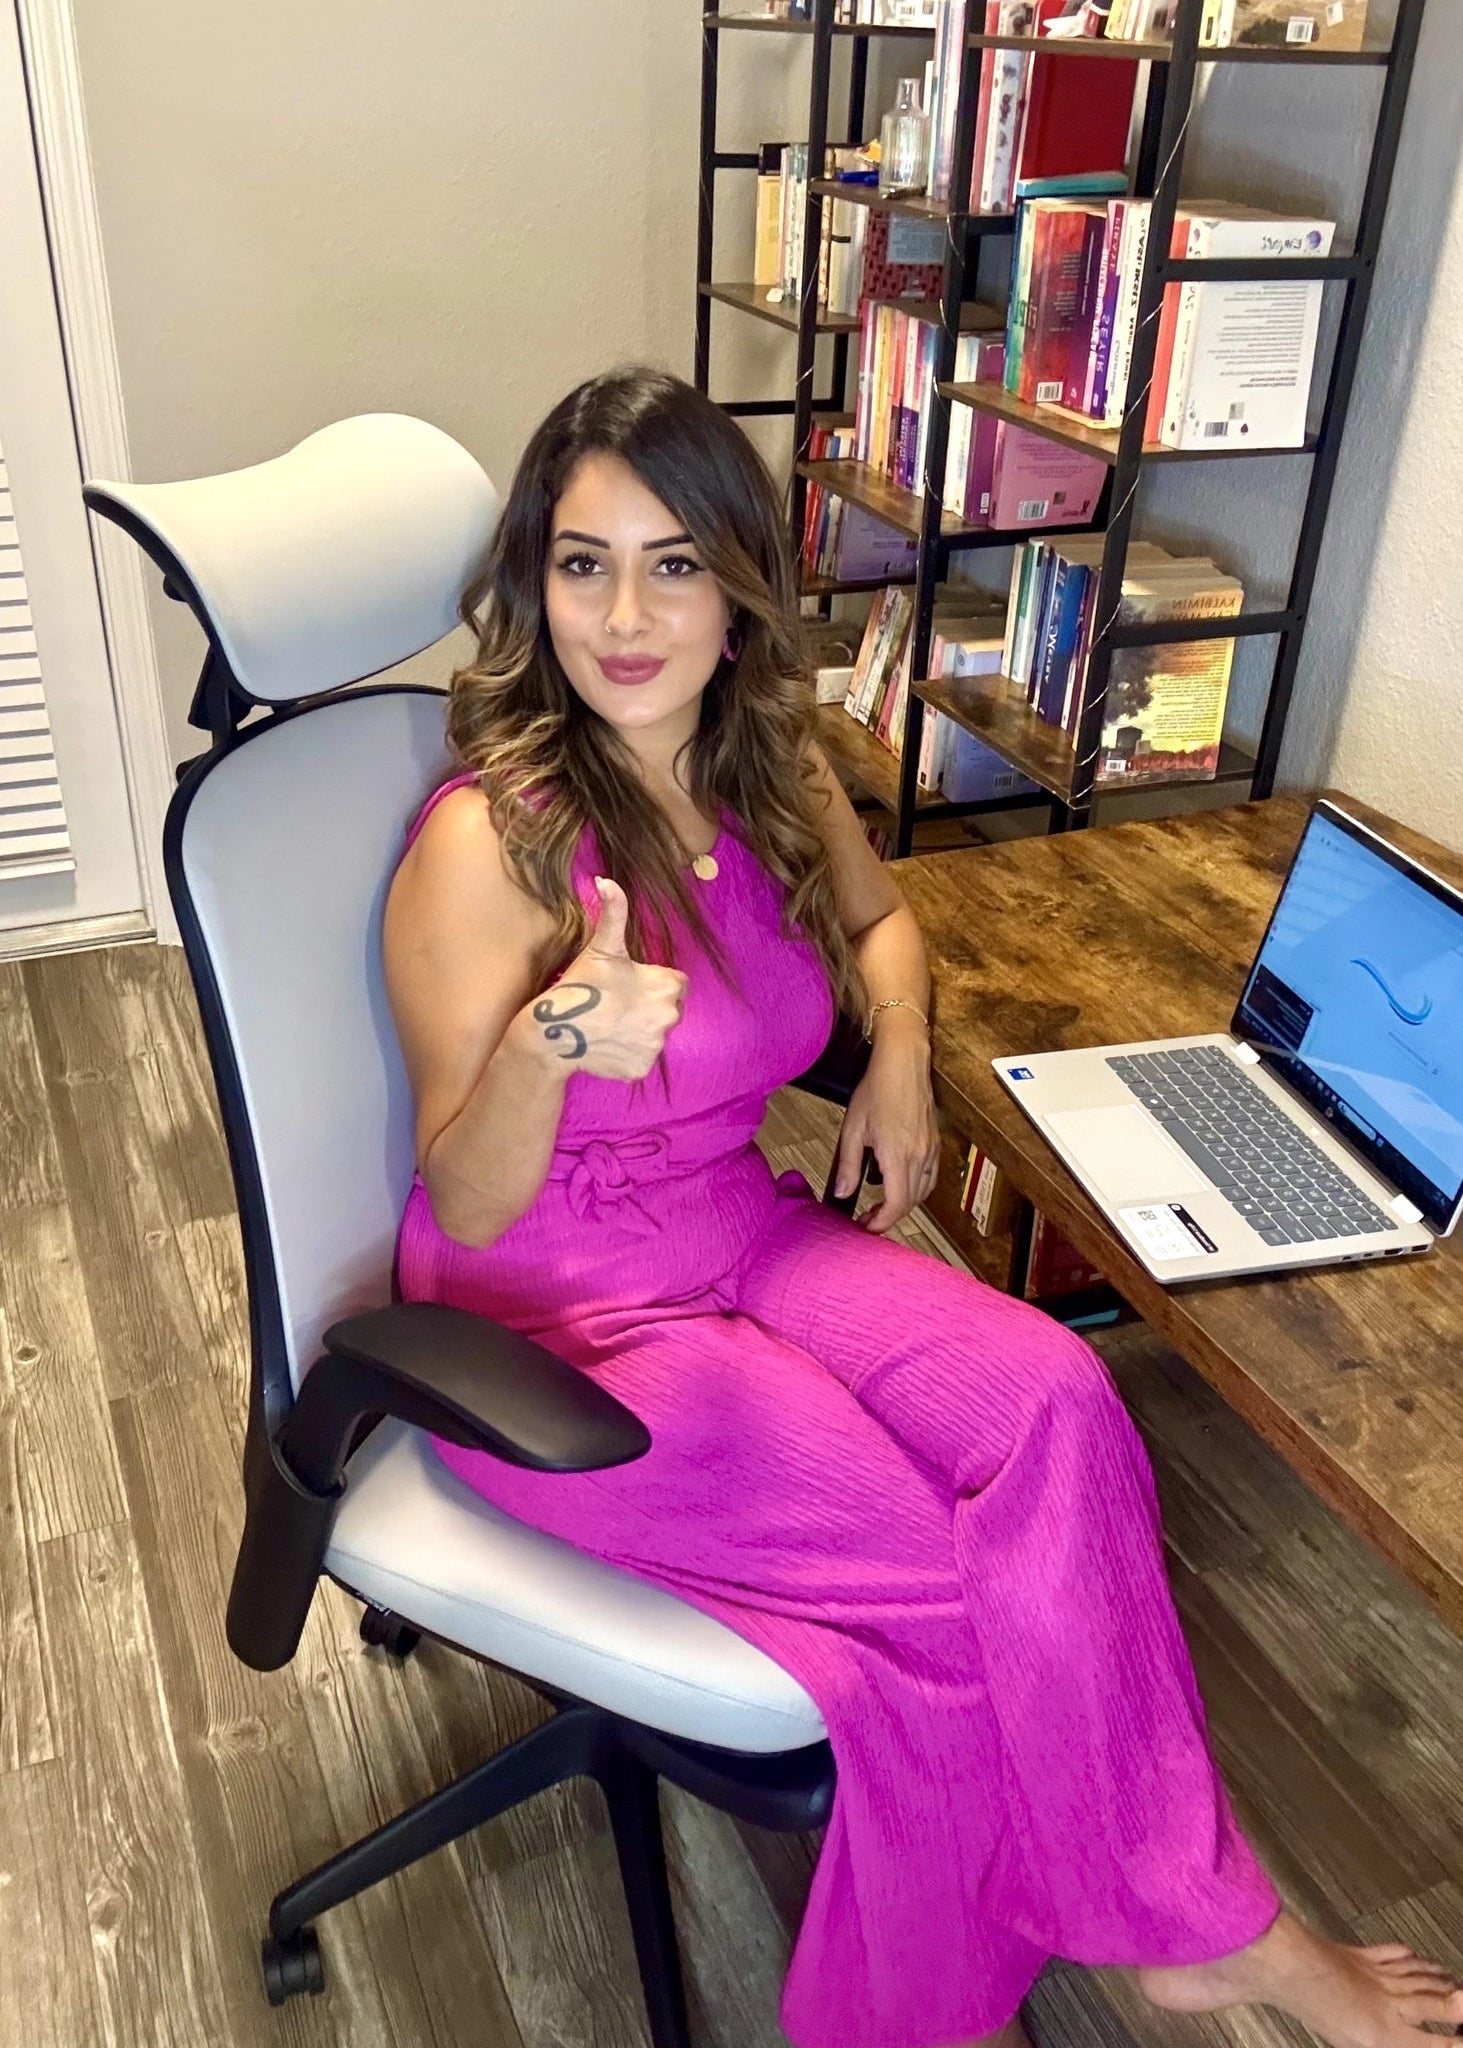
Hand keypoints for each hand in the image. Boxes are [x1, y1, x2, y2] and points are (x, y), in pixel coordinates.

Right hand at [522, 877, 686, 1080]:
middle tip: (616, 1005)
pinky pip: (640, 1058)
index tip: (628, 985)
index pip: (675, 984)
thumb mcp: (602, 946)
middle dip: (647, 1007)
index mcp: (667, 985)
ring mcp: (655, 1045)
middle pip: (666, 1010)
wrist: (555, 1031)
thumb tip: (607, 879)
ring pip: (653, 1034)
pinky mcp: (641, 1068)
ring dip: (638, 1030)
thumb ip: (614, 911)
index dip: (651, 982)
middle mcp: (669, 1017)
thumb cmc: (581, 985)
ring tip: (609, 1024)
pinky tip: (607, 1043)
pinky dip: (627, 1054)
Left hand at [832, 1028, 939, 1232]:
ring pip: (923, 1192)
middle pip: (910, 1203)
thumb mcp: (853, 1128)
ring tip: (882, 1204)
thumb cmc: (877, 1090)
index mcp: (897, 1154)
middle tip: (868, 1218)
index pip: (896, 1204)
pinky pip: (930, 1177)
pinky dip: (916, 1188)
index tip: (866, 1226)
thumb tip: (842, 1193)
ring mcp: (930, 1150)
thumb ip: (847, 1164)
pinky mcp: (935, 1143)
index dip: (882, 1222)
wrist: (903, 1064)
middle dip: (889, 1216)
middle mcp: (919, 1156)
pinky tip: (900, 1182)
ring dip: (904, 1204)